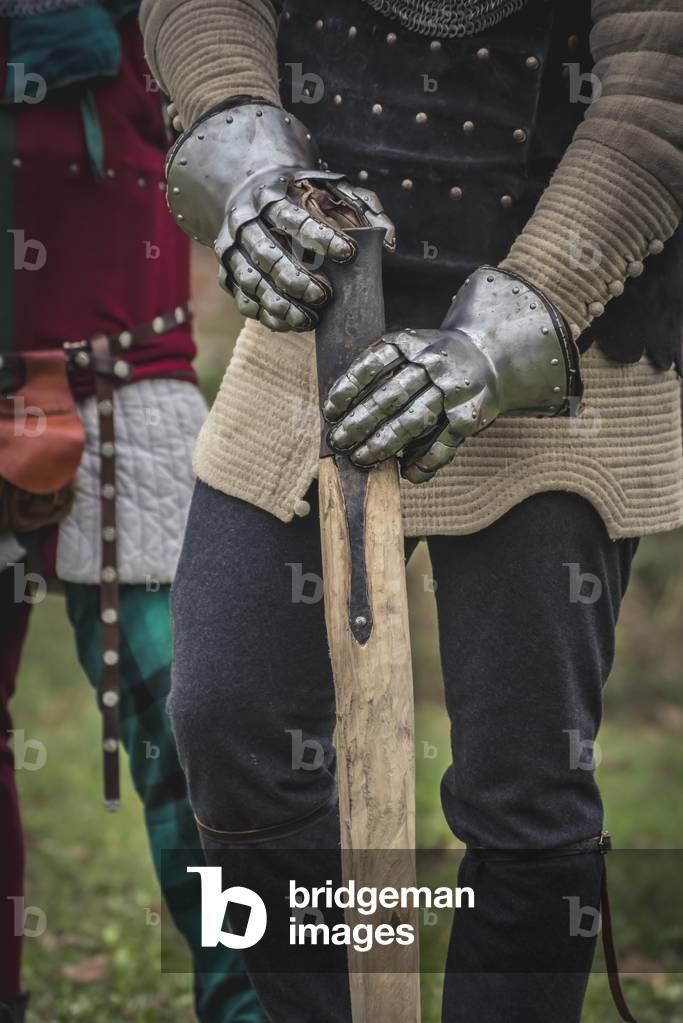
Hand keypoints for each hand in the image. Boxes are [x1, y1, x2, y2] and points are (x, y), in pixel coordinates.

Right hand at [166, 101, 393, 330]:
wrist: (245, 189)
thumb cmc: (300, 195)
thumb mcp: (331, 187)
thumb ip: (364, 207)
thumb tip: (389, 241)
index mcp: (272, 197)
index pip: (294, 218)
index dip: (321, 238)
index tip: (349, 254)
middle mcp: (246, 222)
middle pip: (268, 254)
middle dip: (297, 279)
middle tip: (326, 296)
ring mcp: (231, 249)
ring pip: (251, 281)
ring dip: (280, 304)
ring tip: (309, 320)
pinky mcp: (227, 273)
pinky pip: (243, 299)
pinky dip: (265, 315)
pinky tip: (290, 324)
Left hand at [324, 267, 579, 483]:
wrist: (491, 354)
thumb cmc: (434, 359)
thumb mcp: (409, 347)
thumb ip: (381, 370)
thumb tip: (339, 412)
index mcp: (411, 343)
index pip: (373, 364)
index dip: (348, 388)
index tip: (329, 411)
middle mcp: (432, 364)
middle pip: (389, 397)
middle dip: (359, 423)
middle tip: (339, 443)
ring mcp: (452, 390)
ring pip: (413, 422)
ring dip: (383, 444)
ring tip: (361, 459)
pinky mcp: (470, 415)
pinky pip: (443, 444)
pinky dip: (424, 462)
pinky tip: (405, 474)